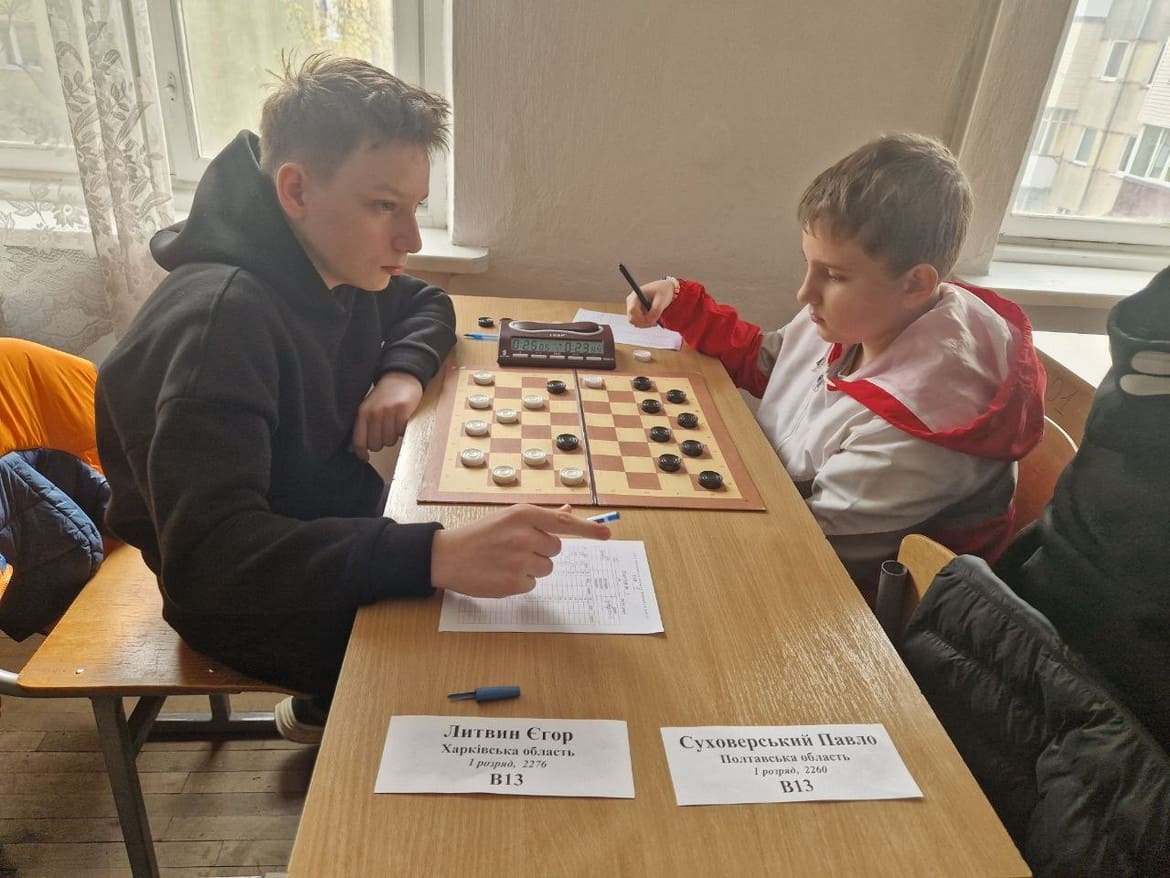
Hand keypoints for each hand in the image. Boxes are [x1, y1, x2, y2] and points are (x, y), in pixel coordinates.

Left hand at [352, 371, 423, 459]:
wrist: (401, 377)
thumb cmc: (385, 397)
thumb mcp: (369, 408)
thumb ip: (364, 426)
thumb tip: (358, 451)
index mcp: (362, 413)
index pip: (359, 441)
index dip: (362, 453)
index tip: (365, 458)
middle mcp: (374, 413)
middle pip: (376, 445)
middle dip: (382, 442)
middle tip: (386, 431)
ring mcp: (388, 412)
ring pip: (390, 441)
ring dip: (394, 436)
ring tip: (394, 423)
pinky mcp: (403, 411)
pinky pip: (402, 432)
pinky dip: (403, 429)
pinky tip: (403, 420)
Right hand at [431, 504, 610, 597]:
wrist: (446, 556)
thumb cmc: (479, 534)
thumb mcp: (507, 518)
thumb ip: (539, 517)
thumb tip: (569, 512)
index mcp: (523, 515)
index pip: (564, 523)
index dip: (588, 529)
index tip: (607, 535)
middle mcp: (523, 535)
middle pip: (556, 549)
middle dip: (541, 550)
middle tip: (516, 548)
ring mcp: (519, 561)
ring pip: (546, 568)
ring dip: (532, 567)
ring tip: (506, 561)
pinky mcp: (513, 583)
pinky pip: (532, 584)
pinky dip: (520, 582)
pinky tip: (501, 574)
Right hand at [626, 279, 673, 327]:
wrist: (665, 289)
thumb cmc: (663, 291)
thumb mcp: (661, 300)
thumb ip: (655, 311)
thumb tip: (649, 321)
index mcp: (635, 295)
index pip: (632, 310)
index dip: (640, 318)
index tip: (651, 321)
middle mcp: (631, 302)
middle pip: (632, 318)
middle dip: (643, 323)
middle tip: (655, 323)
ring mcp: (633, 308)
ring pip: (635, 322)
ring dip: (645, 324)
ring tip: (655, 320)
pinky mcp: (636, 312)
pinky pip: (638, 322)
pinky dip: (645, 324)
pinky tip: (653, 320)